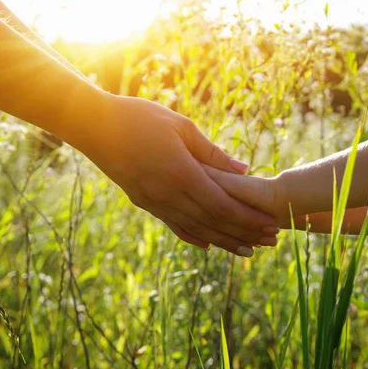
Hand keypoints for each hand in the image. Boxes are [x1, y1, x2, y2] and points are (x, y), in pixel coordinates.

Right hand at [70, 93, 278, 256]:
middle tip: (271, 242)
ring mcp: (154, 202)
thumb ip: (213, 153)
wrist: (94, 126)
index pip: (223, 206)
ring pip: (196, 229)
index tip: (272, 224)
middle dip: (245, 233)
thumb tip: (245, 170)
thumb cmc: (139, 118)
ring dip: (224, 241)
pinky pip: (173, 225)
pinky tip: (208, 244)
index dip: (249, 219)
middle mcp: (168, 194)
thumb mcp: (181, 127)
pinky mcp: (144, 202)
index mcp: (181, 173)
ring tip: (248, 250)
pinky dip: (193, 237)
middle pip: (214, 223)